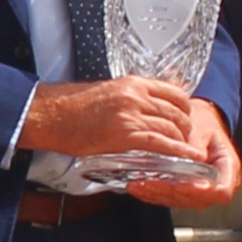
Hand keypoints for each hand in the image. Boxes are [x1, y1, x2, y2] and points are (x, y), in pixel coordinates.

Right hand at [19, 77, 200, 162]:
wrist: (53, 114)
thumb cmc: (75, 107)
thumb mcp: (110, 91)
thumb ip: (132, 97)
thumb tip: (149, 105)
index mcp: (134, 83)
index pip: (174, 92)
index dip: (185, 109)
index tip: (185, 120)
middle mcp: (137, 96)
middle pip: (177, 111)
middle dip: (186, 128)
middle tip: (185, 140)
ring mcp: (132, 114)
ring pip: (171, 127)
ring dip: (182, 142)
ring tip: (184, 152)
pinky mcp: (125, 134)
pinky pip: (160, 143)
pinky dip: (178, 152)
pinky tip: (187, 158)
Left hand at [122, 97, 241, 206]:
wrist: (200, 121)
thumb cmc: (204, 123)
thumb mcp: (202, 129)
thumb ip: (196, 145)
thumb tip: (189, 159)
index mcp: (227, 168)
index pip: (221, 192)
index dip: (203, 192)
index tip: (184, 184)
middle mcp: (215, 184)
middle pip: (197, 200)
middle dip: (172, 193)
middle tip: (152, 183)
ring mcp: (198, 191)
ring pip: (180, 201)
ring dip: (159, 195)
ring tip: (140, 184)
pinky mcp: (183, 191)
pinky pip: (169, 198)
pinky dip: (152, 194)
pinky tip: (138, 186)